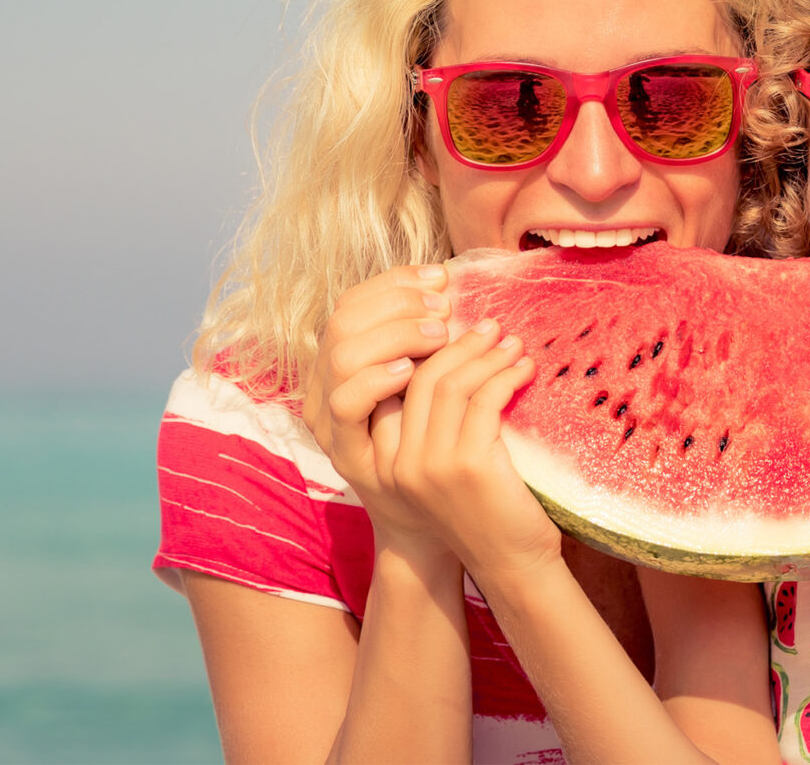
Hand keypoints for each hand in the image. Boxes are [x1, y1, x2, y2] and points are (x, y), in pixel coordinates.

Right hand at [304, 264, 455, 549]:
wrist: (476, 534)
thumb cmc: (455, 452)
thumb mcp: (428, 399)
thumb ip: (422, 351)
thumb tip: (447, 282)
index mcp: (338, 394)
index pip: (343, 315)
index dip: (388, 287)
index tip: (438, 276)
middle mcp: (333, 423)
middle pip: (338, 338)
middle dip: (393, 311)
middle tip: (445, 309)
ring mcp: (358, 449)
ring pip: (345, 369)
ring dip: (398, 338)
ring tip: (446, 335)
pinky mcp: (386, 467)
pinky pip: (374, 403)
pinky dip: (403, 373)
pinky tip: (441, 367)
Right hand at [380, 319, 566, 584]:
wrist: (510, 564)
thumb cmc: (484, 508)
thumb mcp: (444, 466)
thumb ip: (433, 425)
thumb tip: (453, 358)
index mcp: (386, 461)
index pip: (391, 386)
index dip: (420, 350)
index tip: (450, 328)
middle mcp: (399, 463)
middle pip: (420, 378)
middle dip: (457, 343)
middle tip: (489, 326)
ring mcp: (430, 466)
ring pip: (452, 384)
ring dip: (486, 355)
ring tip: (512, 343)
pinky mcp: (468, 466)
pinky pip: (485, 400)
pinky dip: (506, 376)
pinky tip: (523, 370)